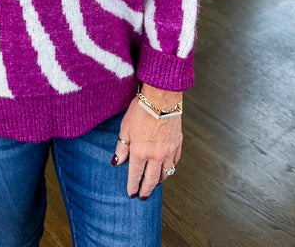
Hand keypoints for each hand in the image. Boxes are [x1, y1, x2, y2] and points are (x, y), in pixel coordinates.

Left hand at [113, 85, 182, 199]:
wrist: (161, 98)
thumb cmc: (141, 109)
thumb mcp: (125, 127)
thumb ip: (121, 147)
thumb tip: (117, 162)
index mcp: (140, 152)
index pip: (135, 175)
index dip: (132, 186)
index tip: (131, 193)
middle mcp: (155, 155)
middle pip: (151, 180)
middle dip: (146, 190)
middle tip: (143, 197)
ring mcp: (168, 151)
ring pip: (165, 173)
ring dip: (159, 181)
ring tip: (154, 184)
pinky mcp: (177, 144)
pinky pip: (175, 162)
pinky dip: (170, 168)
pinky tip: (167, 168)